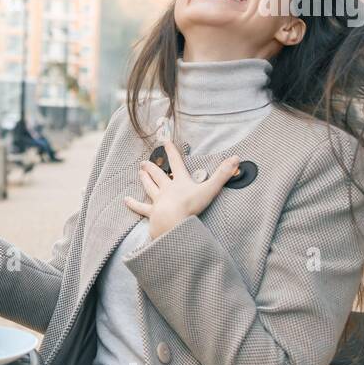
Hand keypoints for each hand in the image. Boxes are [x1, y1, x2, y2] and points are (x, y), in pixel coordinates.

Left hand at [124, 142, 238, 239]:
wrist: (174, 224)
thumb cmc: (192, 207)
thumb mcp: (210, 189)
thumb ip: (223, 174)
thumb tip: (237, 158)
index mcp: (180, 182)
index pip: (176, 163)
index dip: (171, 151)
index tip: (164, 141)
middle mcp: (167, 189)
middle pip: (159, 175)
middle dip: (153, 167)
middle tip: (145, 161)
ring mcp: (158, 201)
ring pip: (149, 187)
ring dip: (145, 179)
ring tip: (139, 172)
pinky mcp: (152, 214)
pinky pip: (141, 208)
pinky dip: (133, 204)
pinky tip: (126, 200)